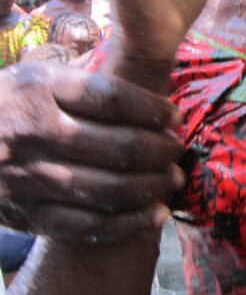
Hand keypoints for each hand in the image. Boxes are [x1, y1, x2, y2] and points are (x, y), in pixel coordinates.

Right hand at [0, 63, 183, 242]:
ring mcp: (29, 178)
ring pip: (109, 189)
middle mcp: (34, 133)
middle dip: (160, 150)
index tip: (174, 115)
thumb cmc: (5, 104)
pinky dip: (129, 224)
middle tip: (178, 149)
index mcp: (38, 90)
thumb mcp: (32, 75)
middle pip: (118, 146)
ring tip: (173, 179)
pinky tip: (155, 215)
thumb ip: (81, 76)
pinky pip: (89, 226)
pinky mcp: (27, 216)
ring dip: (153, 186)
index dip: (152, 109)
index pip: (111, 99)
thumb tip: (142, 68)